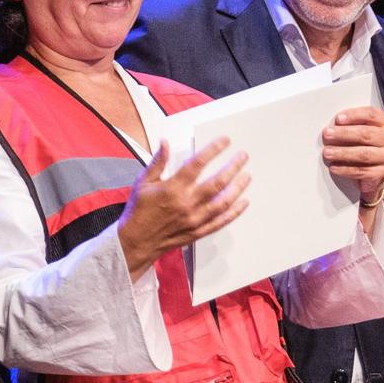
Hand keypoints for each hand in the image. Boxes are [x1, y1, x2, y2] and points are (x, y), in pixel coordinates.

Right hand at [117, 139, 251, 278]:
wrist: (136, 241)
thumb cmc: (139, 210)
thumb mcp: (143, 182)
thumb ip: (157, 162)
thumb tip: (165, 142)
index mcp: (172, 188)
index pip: (198, 164)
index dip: (214, 150)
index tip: (225, 141)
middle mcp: (186, 203)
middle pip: (217, 182)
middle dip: (233, 167)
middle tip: (243, 156)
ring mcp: (195, 219)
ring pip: (224, 202)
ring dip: (238, 187)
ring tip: (247, 176)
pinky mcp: (198, 231)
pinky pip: (221, 221)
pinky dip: (235, 212)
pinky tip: (244, 202)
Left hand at [323, 107, 383, 208]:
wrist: (374, 172)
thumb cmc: (365, 146)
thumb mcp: (362, 130)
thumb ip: (352, 125)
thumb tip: (332, 126)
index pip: (372, 115)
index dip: (354, 115)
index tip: (338, 119)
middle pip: (367, 134)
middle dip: (344, 134)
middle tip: (328, 134)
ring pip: (364, 154)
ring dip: (343, 153)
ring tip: (327, 152)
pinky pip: (362, 171)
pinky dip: (346, 169)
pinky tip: (334, 167)